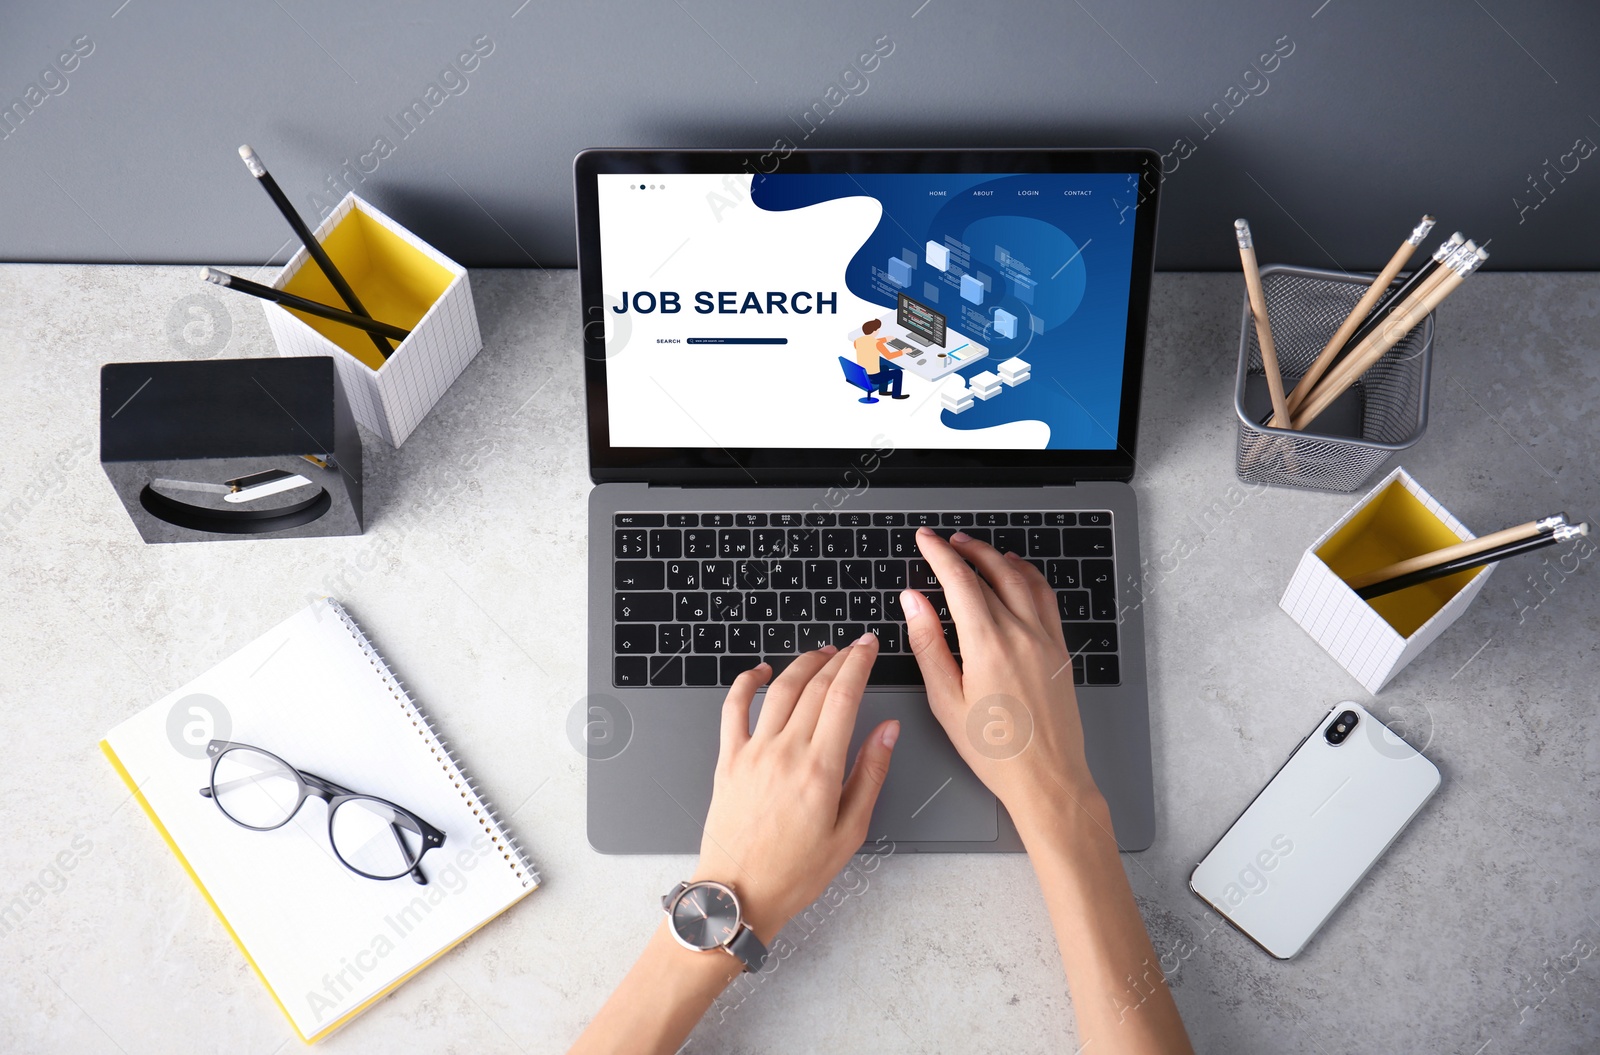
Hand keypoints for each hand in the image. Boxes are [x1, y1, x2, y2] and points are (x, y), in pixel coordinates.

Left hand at [692, 641, 898, 942]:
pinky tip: (760, 672)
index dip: (859, 664)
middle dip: (838, 659)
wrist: (739, 894)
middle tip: (854, 647)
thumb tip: (887, 730)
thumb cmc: (794, 872)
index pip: (844, 697)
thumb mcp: (850, 831)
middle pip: (815, 686)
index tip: (869, 647)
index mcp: (819, 769)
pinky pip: (733, 708)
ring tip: (821, 654)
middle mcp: (784, 752)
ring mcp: (752, 753)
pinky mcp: (728, 760)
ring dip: (802, 664)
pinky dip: (746, 682)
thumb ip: (870, 774)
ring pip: (779, 689)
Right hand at [902, 528, 1103, 835]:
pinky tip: (1017, 574)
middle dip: (965, 550)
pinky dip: (1028, 576)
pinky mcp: (1060, 650)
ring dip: (996, 557)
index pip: (959, 581)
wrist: (1047, 777)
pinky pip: (1045, 598)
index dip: (939, 554)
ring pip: (1022, 579)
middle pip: (991, 573)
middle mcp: (1021, 634)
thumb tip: (914, 602)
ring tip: (976, 549)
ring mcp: (1045, 639)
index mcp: (988, 644)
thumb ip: (928, 644)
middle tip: (945, 541)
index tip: (925, 540)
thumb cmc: (995, 750)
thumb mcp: (945, 700)